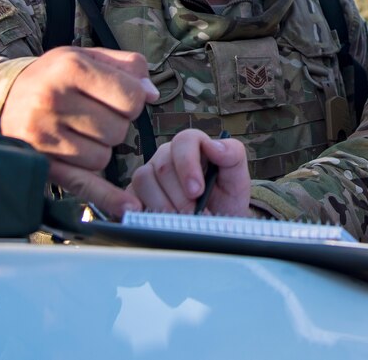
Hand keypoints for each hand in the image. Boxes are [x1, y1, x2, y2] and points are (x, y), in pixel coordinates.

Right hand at [0, 46, 157, 216]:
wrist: (5, 97)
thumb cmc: (56, 77)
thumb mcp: (88, 56)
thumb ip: (127, 66)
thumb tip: (152, 94)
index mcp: (70, 68)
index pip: (131, 96)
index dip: (133, 99)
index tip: (118, 97)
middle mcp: (53, 101)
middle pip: (119, 130)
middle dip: (115, 123)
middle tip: (93, 114)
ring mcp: (44, 136)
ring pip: (104, 157)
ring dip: (100, 148)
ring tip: (79, 131)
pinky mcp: (41, 163)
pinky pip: (83, 184)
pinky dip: (107, 197)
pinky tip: (127, 207)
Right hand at [127, 129, 250, 215]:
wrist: (215, 227)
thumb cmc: (225, 200)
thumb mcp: (237, 179)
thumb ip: (233, 156)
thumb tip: (214, 146)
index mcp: (193, 146)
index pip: (184, 141)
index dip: (188, 165)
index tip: (197, 191)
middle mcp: (167, 156)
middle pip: (163, 165)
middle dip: (179, 195)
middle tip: (193, 215)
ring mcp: (149, 173)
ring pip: (144, 180)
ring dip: (163, 205)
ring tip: (180, 221)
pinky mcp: (135, 193)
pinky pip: (129, 196)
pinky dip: (140, 209)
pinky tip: (155, 220)